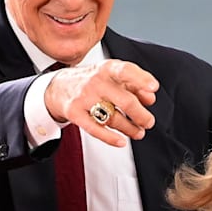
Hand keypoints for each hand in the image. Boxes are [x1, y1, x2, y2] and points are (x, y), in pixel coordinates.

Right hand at [44, 59, 158, 146]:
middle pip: (125, 101)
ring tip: (138, 132)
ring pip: (113, 118)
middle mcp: (95, 82)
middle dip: (141, 115)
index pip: (126, 71)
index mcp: (107, 69)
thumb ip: (134, 84)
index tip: (153, 88)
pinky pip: (95, 129)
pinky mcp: (74, 113)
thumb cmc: (92, 81)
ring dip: (130, 129)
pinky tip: (121, 141)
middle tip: (148, 122)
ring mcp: (83, 98)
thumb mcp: (112, 76)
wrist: (58, 87)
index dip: (141, 79)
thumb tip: (150, 98)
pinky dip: (110, 138)